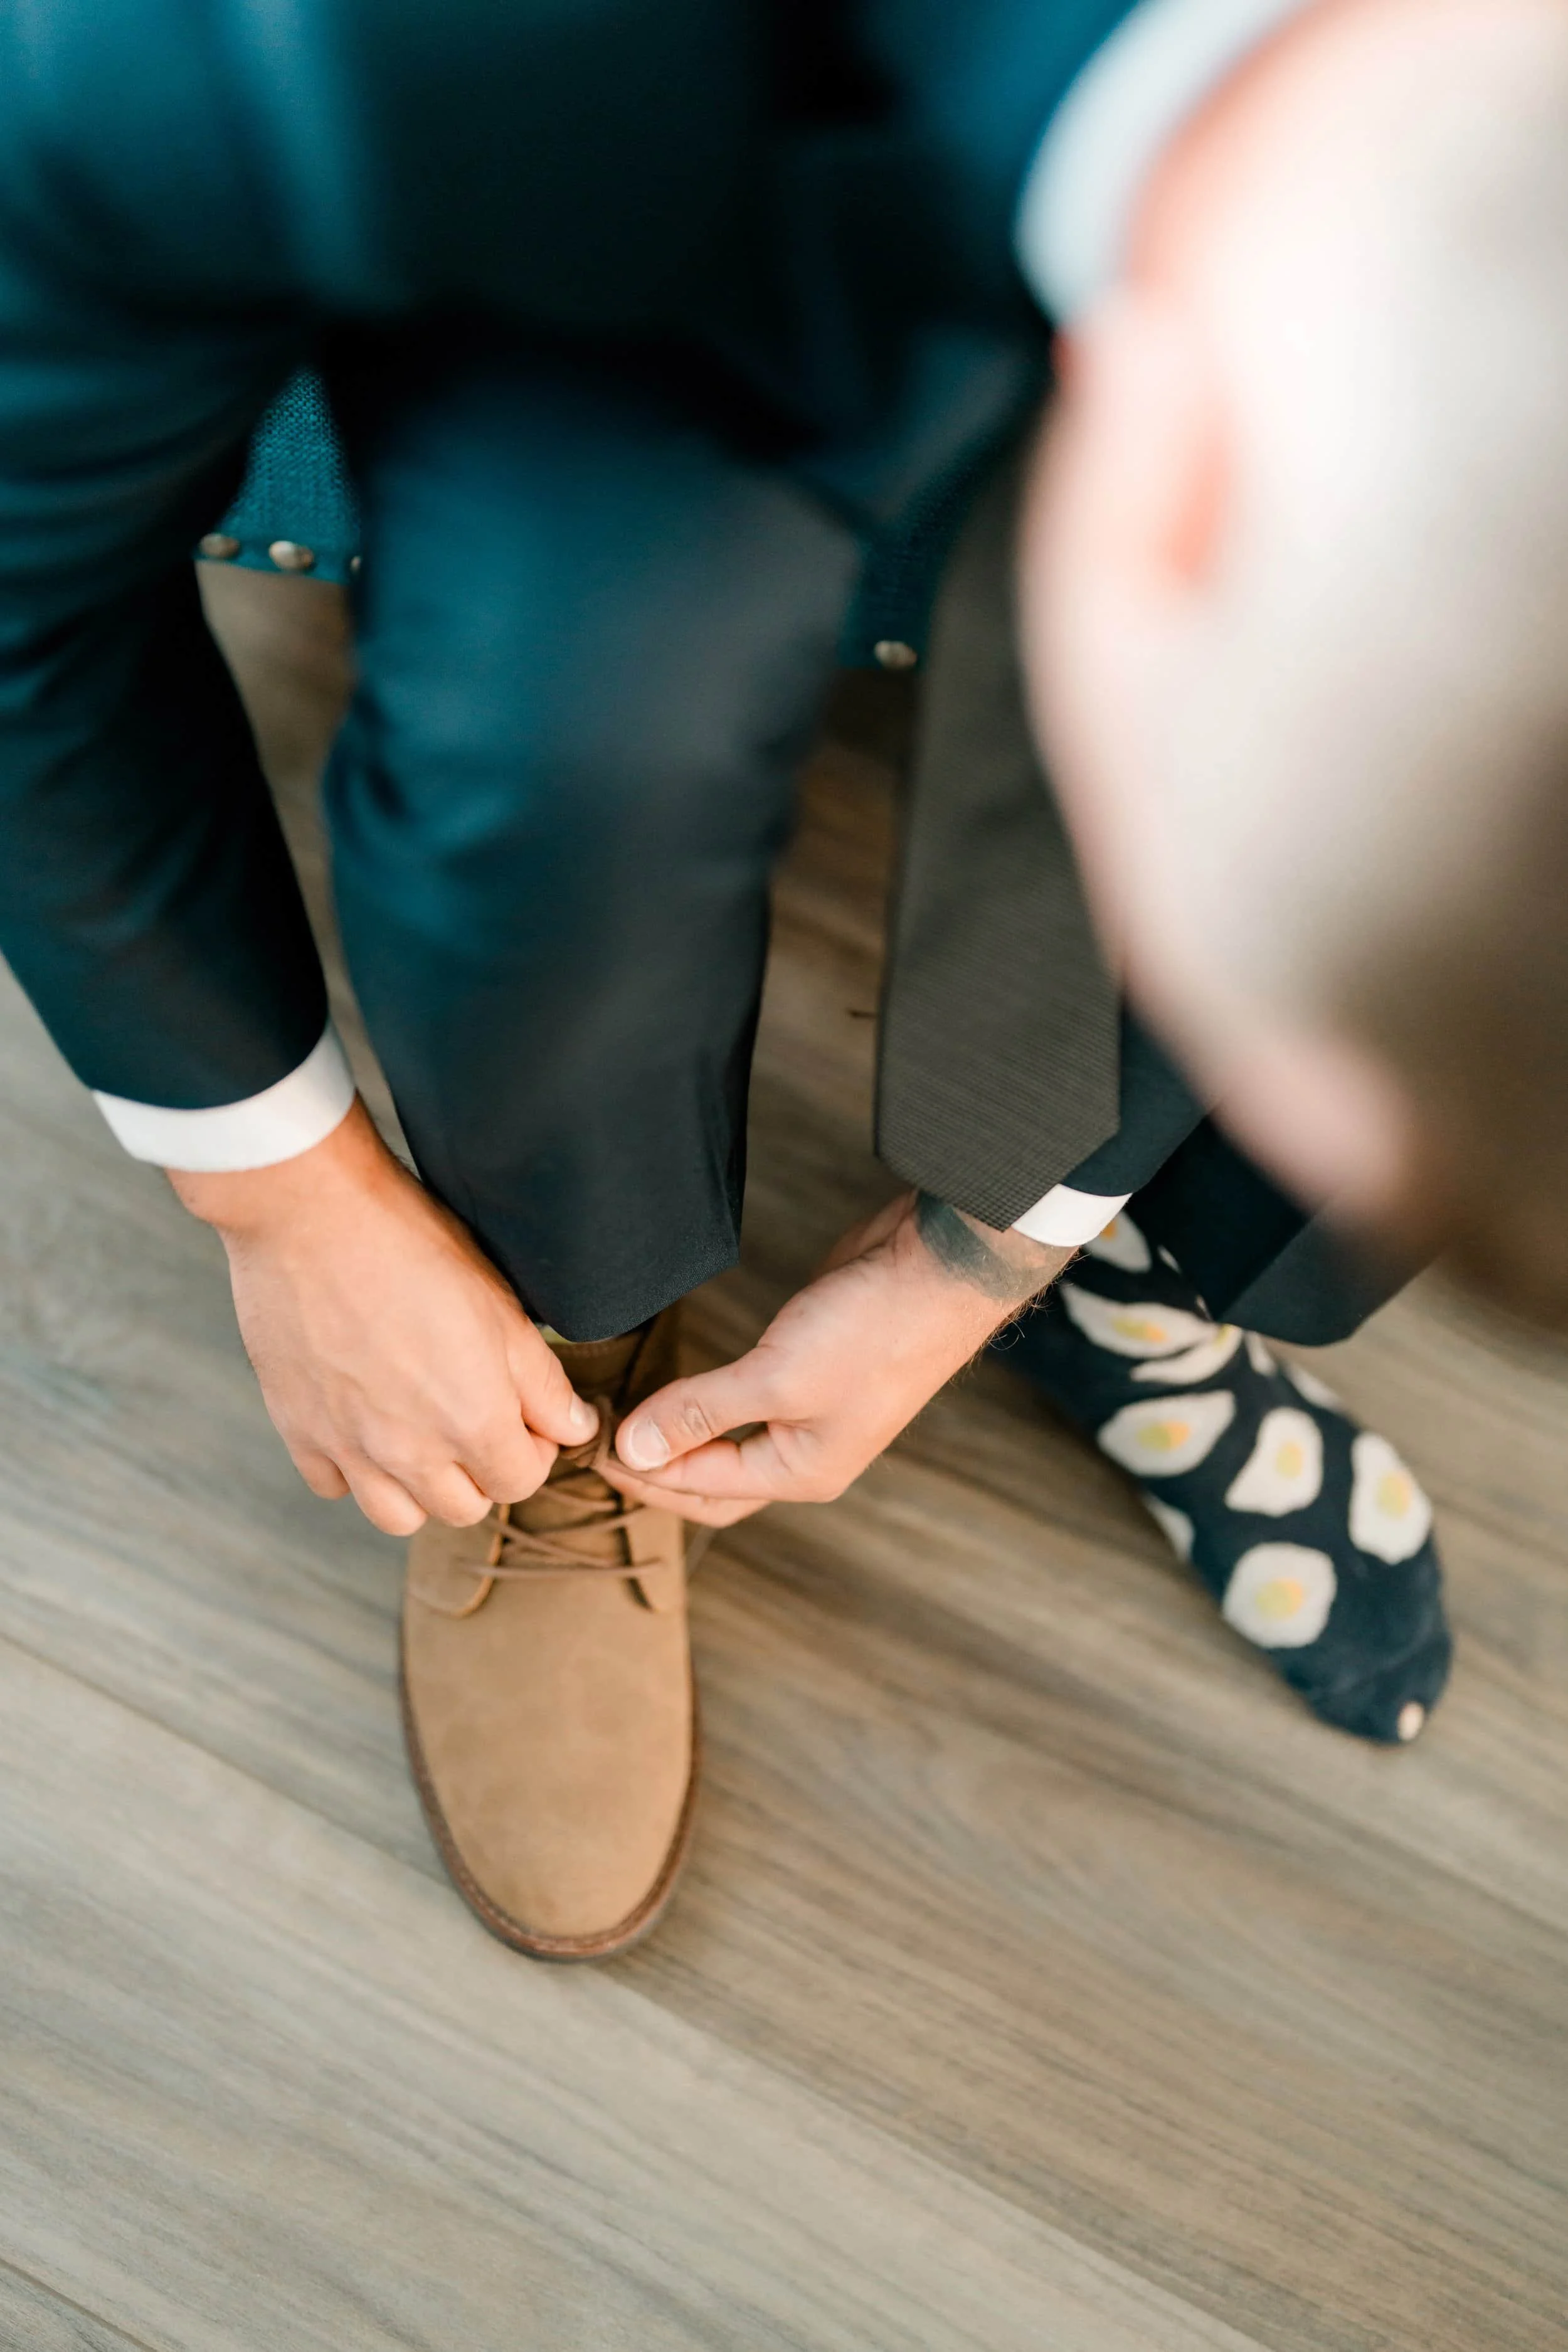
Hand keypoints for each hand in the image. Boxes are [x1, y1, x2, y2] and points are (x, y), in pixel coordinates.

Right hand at [169, 1100, 595, 1534]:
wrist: (310, 1213)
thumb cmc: (411, 1244)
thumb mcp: (500, 1305)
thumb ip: (542, 1383)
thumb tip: (573, 1428)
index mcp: (472, 1420)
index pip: (521, 1482)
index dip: (533, 1450)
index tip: (524, 1416)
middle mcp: (409, 1450)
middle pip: (463, 1508)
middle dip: (483, 1472)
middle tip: (478, 1418)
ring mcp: (348, 1446)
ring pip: (399, 1516)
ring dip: (421, 1488)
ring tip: (424, 1434)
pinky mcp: (298, 1430)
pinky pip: (334, 1486)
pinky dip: (355, 1470)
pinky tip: (366, 1423)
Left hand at [608, 1190, 1072, 1525]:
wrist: (939, 1270)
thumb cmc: (874, 1332)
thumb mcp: (776, 1379)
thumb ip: (702, 1413)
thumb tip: (636, 1449)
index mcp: (803, 1472)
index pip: (702, 1492)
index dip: (643, 1474)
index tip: (590, 1448)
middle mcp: (807, 1451)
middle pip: (716, 1480)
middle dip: (658, 1468)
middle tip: (599, 1444)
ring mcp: (812, 1408)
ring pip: (729, 1439)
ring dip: (681, 1433)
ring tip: (628, 1418)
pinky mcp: (811, 1365)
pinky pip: (745, 1398)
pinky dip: (706, 1398)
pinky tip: (680, 1383)